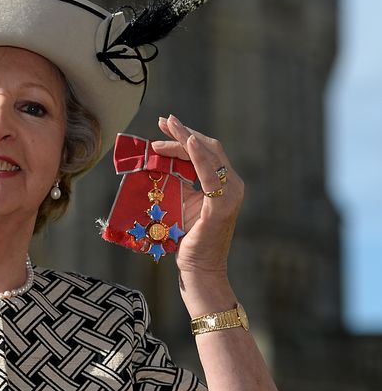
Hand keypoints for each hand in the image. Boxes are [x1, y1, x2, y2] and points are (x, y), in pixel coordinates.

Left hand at [151, 114, 242, 281]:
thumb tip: (157, 162)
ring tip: (167, 126)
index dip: (186, 136)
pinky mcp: (222, 205)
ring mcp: (230, 194)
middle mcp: (232, 186)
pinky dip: (198, 156)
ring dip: (186, 139)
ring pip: (208, 155)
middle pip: (208, 148)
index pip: (205, 152)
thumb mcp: (180, 203)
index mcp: (223, 184)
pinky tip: (188, 143)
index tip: (165, 125)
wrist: (198, 269)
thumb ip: (177, 182)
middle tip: (163, 121)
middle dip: (184, 132)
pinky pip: (210, 174)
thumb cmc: (186, 239)